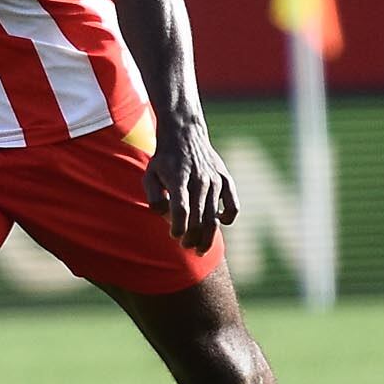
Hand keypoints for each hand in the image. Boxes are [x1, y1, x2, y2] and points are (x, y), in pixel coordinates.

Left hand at [146, 113, 239, 250]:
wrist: (184, 135)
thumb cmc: (164, 160)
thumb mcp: (150, 175)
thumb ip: (154, 197)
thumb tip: (164, 216)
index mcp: (178, 179)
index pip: (181, 210)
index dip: (178, 227)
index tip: (174, 235)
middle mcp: (199, 180)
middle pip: (199, 219)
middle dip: (192, 238)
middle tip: (186, 247)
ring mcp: (214, 180)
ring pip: (215, 217)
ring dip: (208, 237)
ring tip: (200, 249)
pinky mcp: (225, 179)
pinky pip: (233, 204)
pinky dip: (229, 217)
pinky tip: (220, 222)